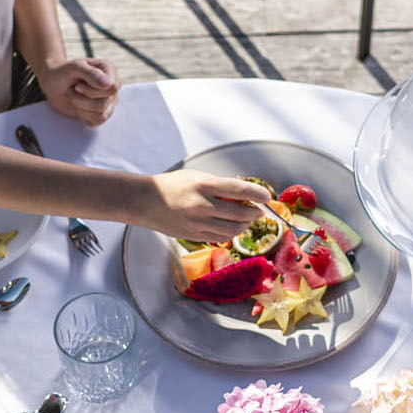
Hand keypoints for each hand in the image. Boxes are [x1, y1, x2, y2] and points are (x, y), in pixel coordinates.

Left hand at [40, 57, 117, 126]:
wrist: (53, 83)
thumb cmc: (63, 72)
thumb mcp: (74, 67)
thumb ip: (91, 74)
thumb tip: (109, 85)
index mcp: (110, 70)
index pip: (112, 88)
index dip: (93, 91)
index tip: (78, 85)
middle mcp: (112, 86)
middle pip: (103, 103)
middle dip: (82, 99)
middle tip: (74, 89)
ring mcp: (109, 101)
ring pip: (100, 114)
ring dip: (80, 106)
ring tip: (75, 96)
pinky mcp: (102, 113)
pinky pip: (97, 121)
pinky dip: (83, 115)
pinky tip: (78, 105)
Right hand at [143, 171, 269, 241]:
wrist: (146, 201)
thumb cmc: (173, 184)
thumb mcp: (197, 176)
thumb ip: (220, 185)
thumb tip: (245, 194)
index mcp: (204, 185)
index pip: (240, 190)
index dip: (257, 195)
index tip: (266, 197)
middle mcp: (202, 205)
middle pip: (240, 213)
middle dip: (255, 213)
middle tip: (259, 210)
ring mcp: (197, 223)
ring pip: (233, 229)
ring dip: (245, 225)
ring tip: (247, 219)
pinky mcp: (194, 235)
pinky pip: (220, 237)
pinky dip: (231, 232)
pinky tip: (233, 226)